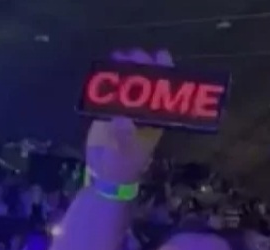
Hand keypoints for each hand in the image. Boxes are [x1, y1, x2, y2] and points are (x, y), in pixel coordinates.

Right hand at [85, 49, 172, 183]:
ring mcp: (127, 110)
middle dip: (143, 66)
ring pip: (129, 83)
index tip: (161, 57)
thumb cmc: (123, 166)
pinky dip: (108, 78)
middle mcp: (144, 112)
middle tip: (134, 53)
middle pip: (147, 83)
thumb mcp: (125, 153)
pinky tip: (103, 67)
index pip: (165, 92)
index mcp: (156, 119)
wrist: (106, 176)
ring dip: (126, 68)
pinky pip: (111, 90)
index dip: (166, 74)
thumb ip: (123, 136)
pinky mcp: (109, 111)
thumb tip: (122, 119)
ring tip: (118, 55)